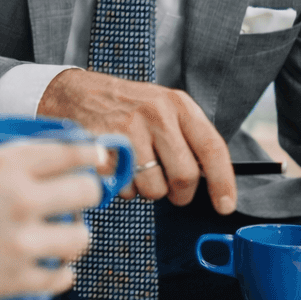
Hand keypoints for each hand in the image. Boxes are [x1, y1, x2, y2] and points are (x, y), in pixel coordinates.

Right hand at [0, 139, 101, 299]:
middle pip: (85, 191)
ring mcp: (22, 243)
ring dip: (77, 234)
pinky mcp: (16, 280)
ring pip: (80, 238)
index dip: (90, 152)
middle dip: (88, 191)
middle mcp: (20, 200)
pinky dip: (62, 273)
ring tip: (69, 234)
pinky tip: (58, 269)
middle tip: (79, 195)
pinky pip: (58, 277)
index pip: (68, 152)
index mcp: (1, 164)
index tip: (97, 156)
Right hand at [39, 67, 235, 214]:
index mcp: (178, 105)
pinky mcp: (104, 149)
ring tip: (137, 169)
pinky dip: (123, 187)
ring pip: (154, 189)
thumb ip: (188, 137)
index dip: (222, 182)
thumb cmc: (126, 108)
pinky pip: (125, 190)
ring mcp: (129, 131)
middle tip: (170, 189)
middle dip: (180, 193)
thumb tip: (210, 179)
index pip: (212, 147)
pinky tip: (117, 166)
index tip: (225, 205)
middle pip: (185, 176)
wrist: (75, 93)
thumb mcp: (163, 108)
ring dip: (147, 190)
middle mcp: (156, 114)